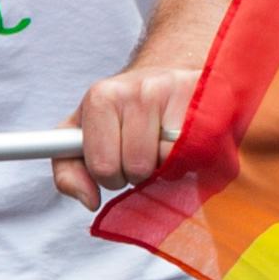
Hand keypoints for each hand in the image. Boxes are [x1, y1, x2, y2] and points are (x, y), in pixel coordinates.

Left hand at [64, 55, 199, 203]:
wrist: (166, 79)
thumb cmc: (121, 115)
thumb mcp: (81, 137)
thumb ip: (68, 171)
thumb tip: (89, 200)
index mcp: (101, 96)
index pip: (103, 167)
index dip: (109, 177)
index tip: (114, 164)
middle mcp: (138, 88)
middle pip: (137, 168)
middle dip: (139, 174)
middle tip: (143, 154)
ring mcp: (176, 90)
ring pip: (169, 162)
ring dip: (167, 166)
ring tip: (164, 145)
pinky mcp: (210, 97)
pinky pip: (198, 153)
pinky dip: (192, 158)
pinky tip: (186, 141)